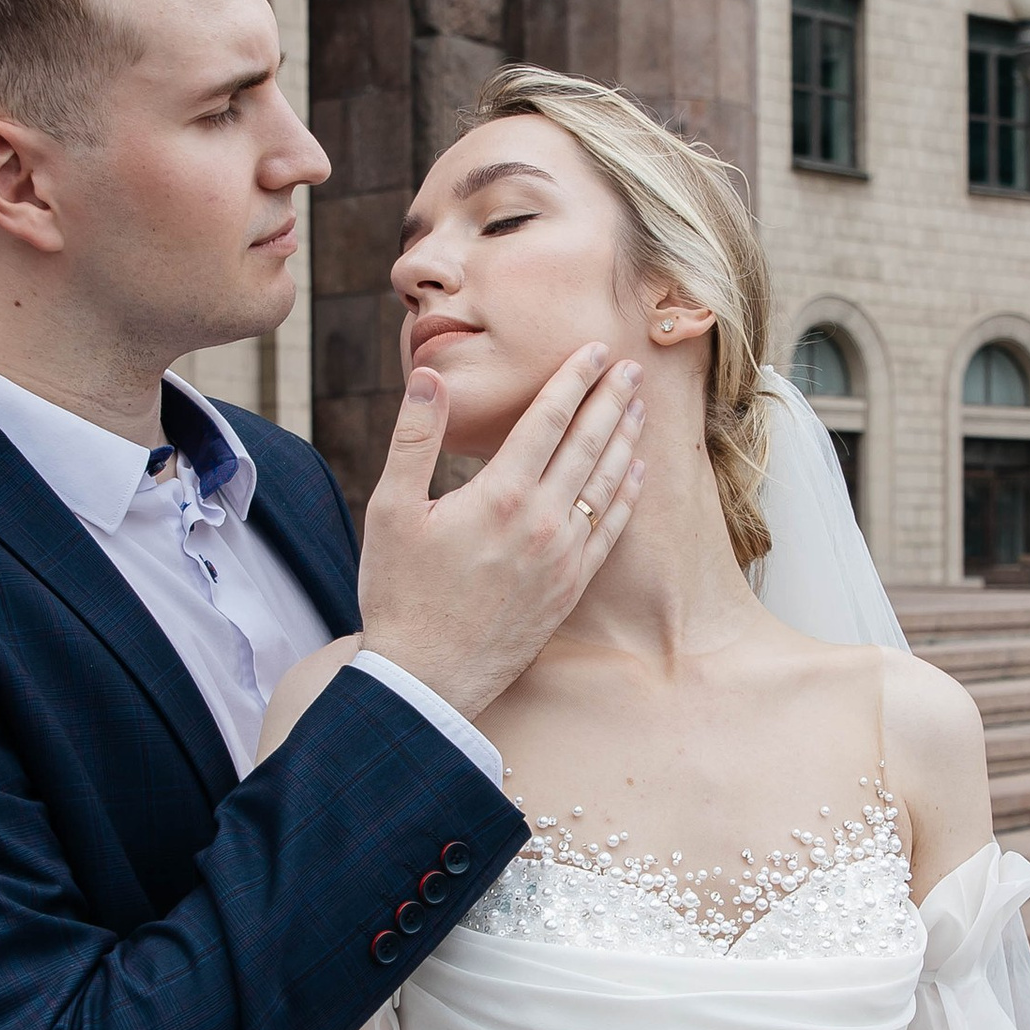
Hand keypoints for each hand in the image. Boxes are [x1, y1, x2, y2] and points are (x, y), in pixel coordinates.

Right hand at [356, 350, 645, 721]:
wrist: (426, 678)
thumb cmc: (400, 593)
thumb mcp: (390, 509)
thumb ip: (414, 438)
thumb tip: (428, 376)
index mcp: (499, 494)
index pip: (548, 419)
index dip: (574, 379)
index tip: (595, 351)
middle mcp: (541, 520)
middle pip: (587, 443)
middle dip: (611, 399)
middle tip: (632, 367)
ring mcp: (562, 556)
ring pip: (606, 483)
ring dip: (625, 439)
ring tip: (639, 407)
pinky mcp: (570, 587)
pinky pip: (610, 530)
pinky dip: (627, 495)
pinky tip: (635, 472)